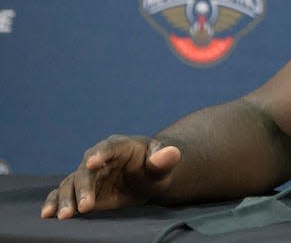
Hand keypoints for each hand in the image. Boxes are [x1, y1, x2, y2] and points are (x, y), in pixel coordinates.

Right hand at [40, 135, 180, 218]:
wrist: (147, 177)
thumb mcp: (163, 164)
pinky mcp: (80, 190)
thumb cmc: (155, 167)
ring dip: (65, 199)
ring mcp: (87, 175)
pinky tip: (48, 214)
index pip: (108, 148)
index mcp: (118, 146)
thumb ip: (164, 158)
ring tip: (64, 216)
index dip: (100, 154)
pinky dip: (54, 202)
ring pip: (71, 184)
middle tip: (84, 207)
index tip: (91, 162)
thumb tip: (170, 153)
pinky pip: (63, 193)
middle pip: (86, 171)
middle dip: (83, 188)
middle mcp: (98, 159)